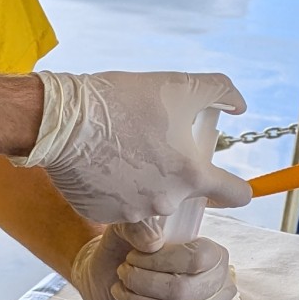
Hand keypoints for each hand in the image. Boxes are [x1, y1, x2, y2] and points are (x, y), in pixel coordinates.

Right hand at [16, 70, 253, 248]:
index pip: (236, 195)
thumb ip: (221, 91)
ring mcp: (131, 213)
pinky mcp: (100, 214)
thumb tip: (239, 105)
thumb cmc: (121, 101)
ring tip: (121, 153)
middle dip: (173, 175)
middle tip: (151, 147)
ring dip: (141, 184)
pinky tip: (100, 165)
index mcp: (191, 176)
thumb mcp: (180, 85)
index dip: (237, 186)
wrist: (60, 120)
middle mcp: (165, 203)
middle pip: (183, 195)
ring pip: (147, 201)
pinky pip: (116, 206)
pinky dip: (112, 189)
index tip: (226, 180)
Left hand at [69, 227, 236, 299]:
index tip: (131, 257)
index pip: (196, 259)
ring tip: (122, 293)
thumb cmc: (123, 252)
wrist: (108, 279)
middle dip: (143, 283)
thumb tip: (153, 243)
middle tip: (123, 275)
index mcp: (212, 254)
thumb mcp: (122, 232)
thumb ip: (135, 228)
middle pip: (185, 289)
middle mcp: (219, 284)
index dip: (158, 261)